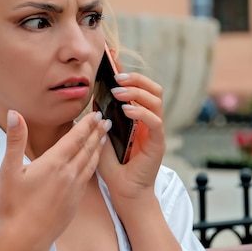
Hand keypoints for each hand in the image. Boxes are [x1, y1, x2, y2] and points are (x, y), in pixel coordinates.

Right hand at [0, 110, 111, 249]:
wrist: (26, 239)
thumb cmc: (14, 206)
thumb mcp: (9, 170)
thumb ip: (15, 140)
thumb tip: (15, 114)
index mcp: (54, 163)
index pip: (75, 138)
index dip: (86, 124)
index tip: (96, 113)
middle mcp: (69, 173)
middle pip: (87, 148)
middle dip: (97, 132)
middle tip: (107, 120)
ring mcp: (74, 188)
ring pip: (91, 162)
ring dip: (99, 147)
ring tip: (105, 137)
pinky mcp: (75, 201)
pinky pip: (88, 177)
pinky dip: (94, 164)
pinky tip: (93, 164)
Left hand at [97, 69, 166, 207]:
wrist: (123, 191)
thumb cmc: (112, 166)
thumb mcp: (101, 135)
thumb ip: (100, 117)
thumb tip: (93, 96)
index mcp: (138, 116)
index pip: (138, 88)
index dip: (128, 73)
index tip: (114, 58)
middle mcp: (149, 120)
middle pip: (154, 89)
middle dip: (136, 79)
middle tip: (117, 78)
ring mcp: (155, 131)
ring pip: (156, 100)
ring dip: (137, 92)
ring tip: (119, 93)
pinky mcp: (158, 143)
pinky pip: (155, 122)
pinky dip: (141, 112)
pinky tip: (127, 111)